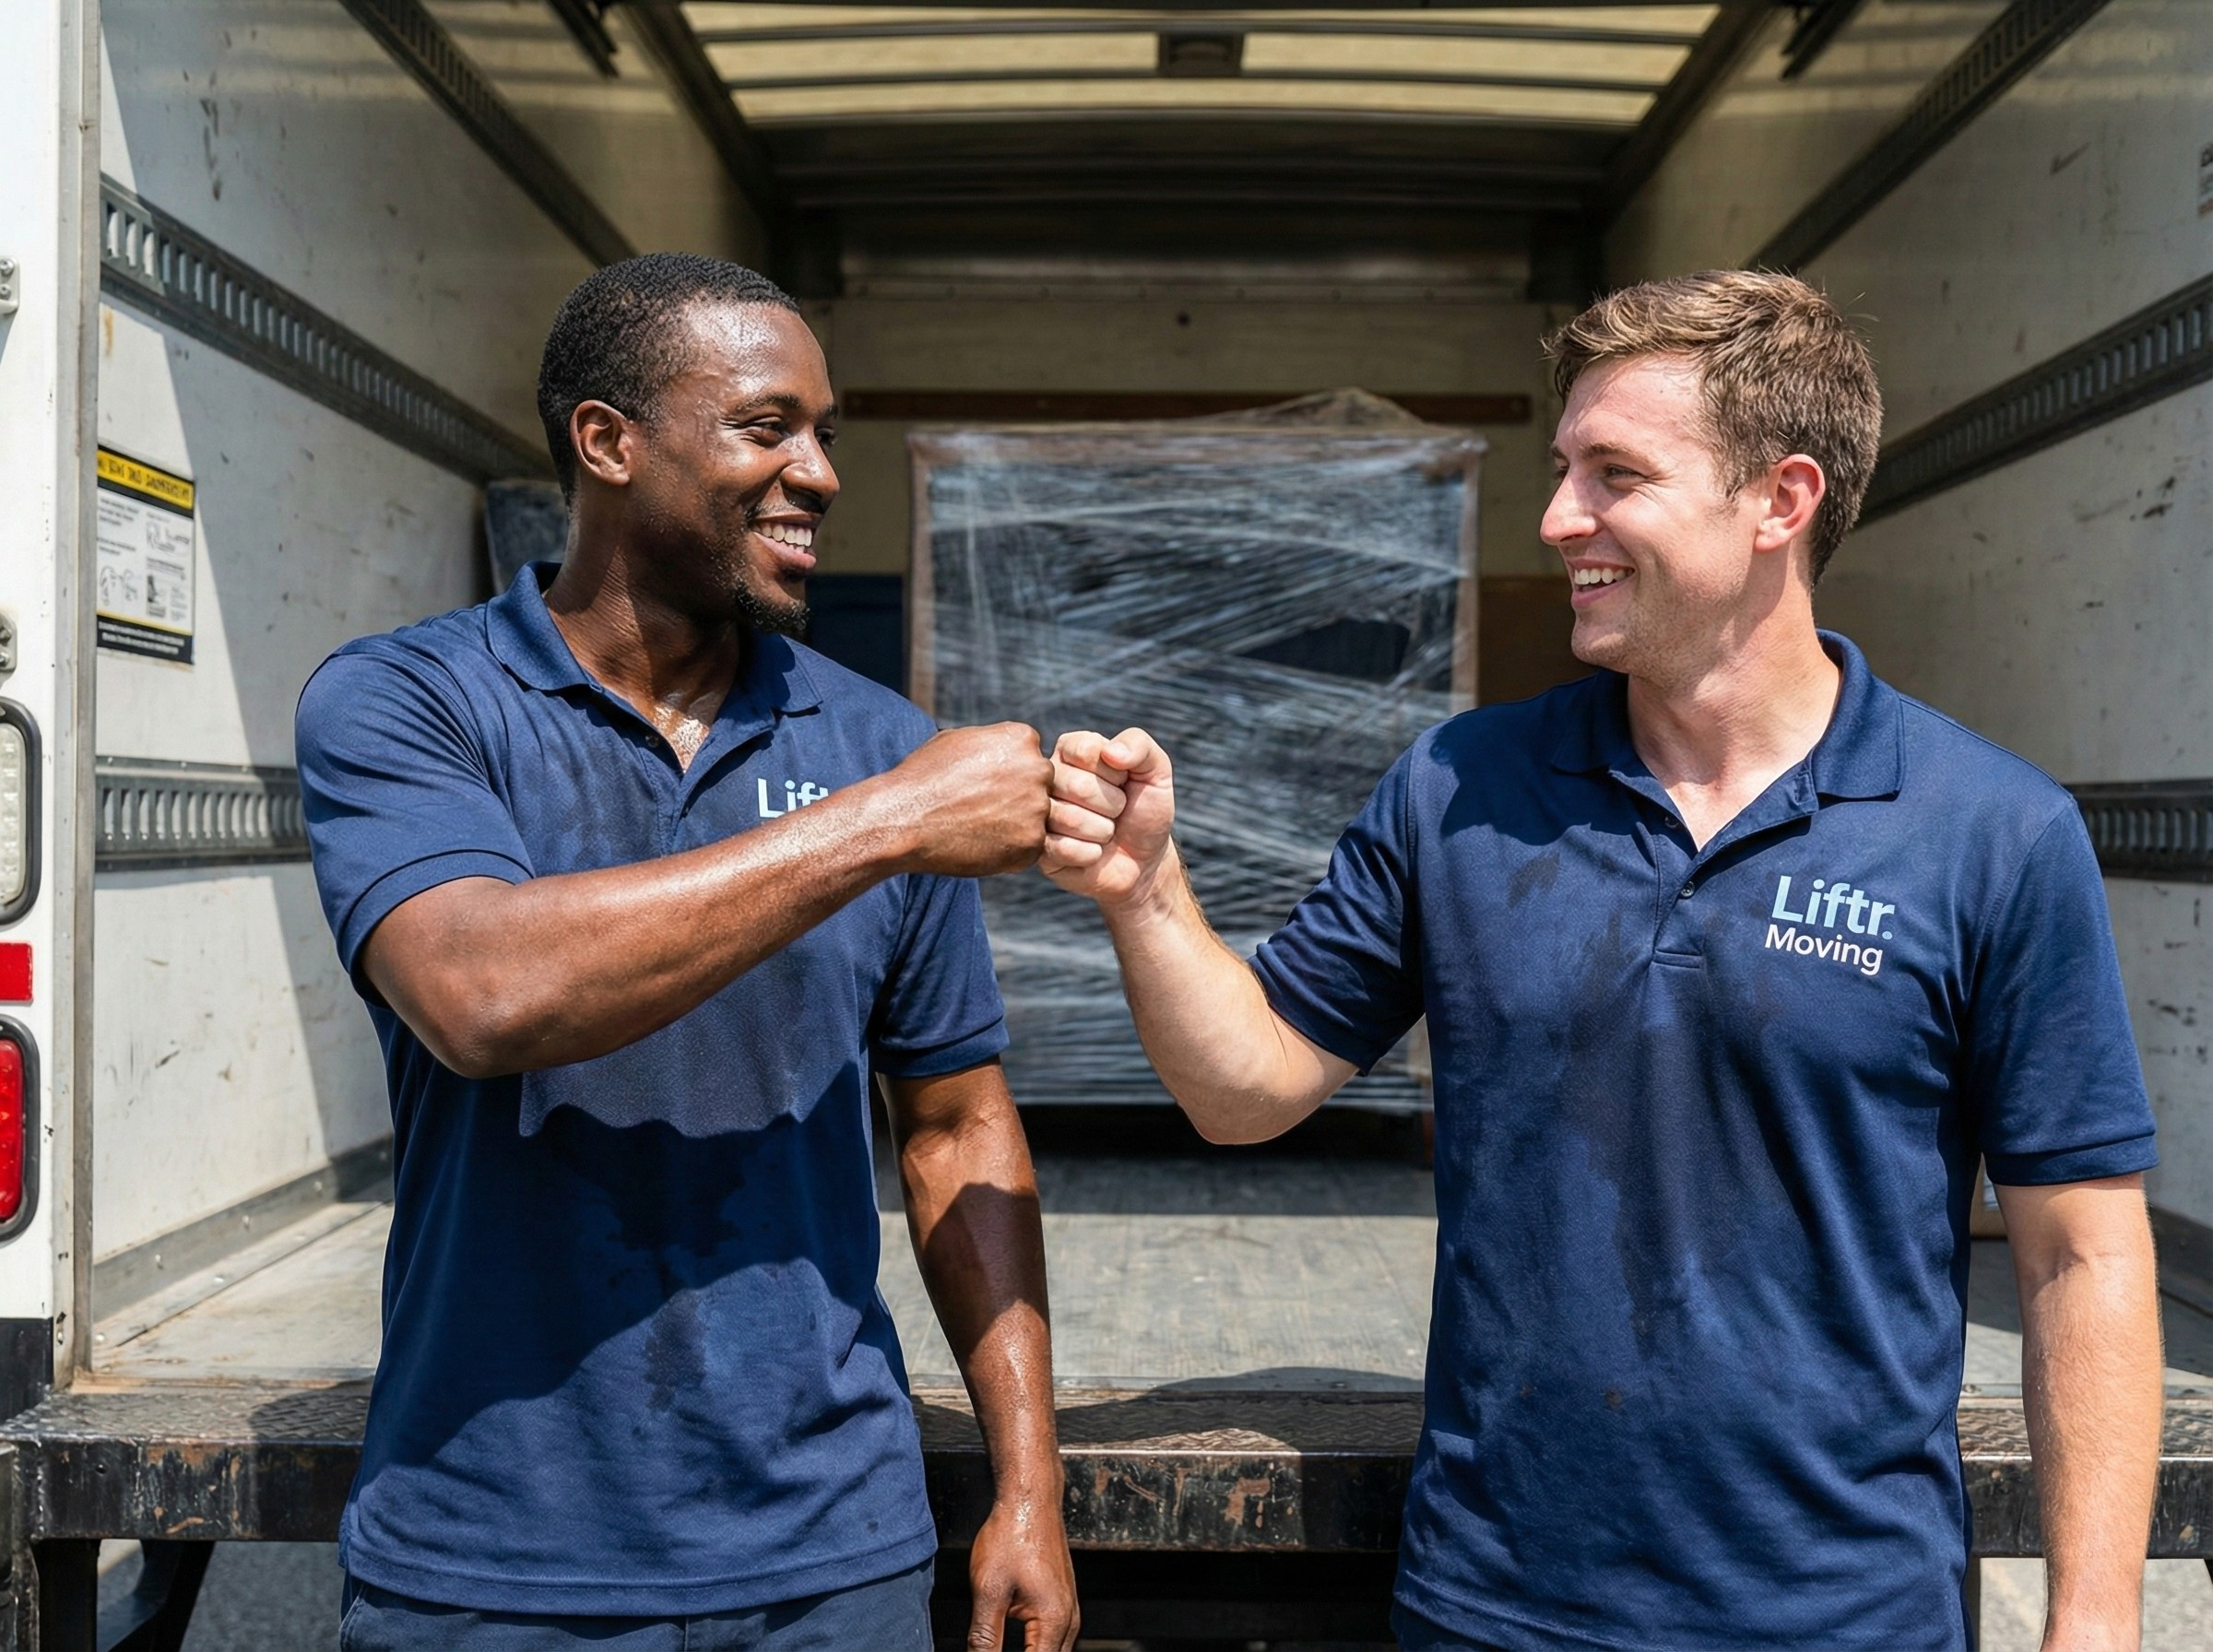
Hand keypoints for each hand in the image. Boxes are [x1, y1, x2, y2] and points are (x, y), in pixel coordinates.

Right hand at [885, 723, 1050, 876]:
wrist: (903, 819)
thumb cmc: (924, 778)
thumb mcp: (960, 740)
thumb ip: (994, 743)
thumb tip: (1009, 749)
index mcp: (1023, 739)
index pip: (1031, 759)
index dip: (1006, 776)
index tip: (982, 786)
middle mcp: (1038, 769)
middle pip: (1039, 788)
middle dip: (1017, 799)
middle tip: (981, 810)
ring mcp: (1038, 808)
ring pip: (1036, 819)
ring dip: (1014, 826)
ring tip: (977, 827)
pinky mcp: (1032, 844)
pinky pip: (1030, 848)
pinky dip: (1009, 851)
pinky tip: (980, 845)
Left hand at [966, 1493, 1078, 1651]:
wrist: (1030, 1498)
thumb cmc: (1013, 1533)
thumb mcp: (988, 1590)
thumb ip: (983, 1638)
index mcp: (1054, 1622)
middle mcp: (1069, 1621)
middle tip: (989, 1651)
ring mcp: (1067, 1612)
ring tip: (995, 1648)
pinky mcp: (1061, 1604)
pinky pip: (1051, 1642)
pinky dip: (1033, 1651)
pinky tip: (1012, 1648)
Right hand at [1040, 728, 1176, 907]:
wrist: (1144, 861)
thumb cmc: (1145, 809)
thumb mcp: (1155, 771)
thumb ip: (1139, 745)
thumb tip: (1110, 751)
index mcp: (1071, 749)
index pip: (1085, 750)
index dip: (1114, 772)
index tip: (1123, 782)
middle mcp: (1049, 778)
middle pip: (1077, 786)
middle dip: (1112, 804)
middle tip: (1117, 811)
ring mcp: (1040, 813)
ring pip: (1068, 818)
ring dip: (1102, 831)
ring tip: (1106, 831)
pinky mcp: (1039, 848)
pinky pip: (1062, 848)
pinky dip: (1090, 854)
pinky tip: (1094, 852)